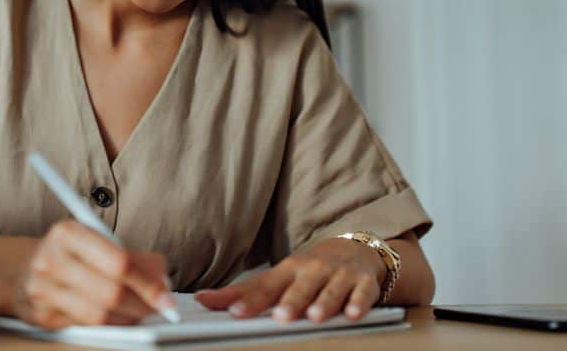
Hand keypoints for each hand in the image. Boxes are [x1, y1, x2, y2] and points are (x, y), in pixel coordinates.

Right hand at [10, 220, 175, 327]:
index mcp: (67, 233)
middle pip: (110, 292)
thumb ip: (132, 257)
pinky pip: (86, 326)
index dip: (148, 283)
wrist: (24, 269)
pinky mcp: (41, 315)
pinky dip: (110, 325)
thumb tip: (163, 277)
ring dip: (128, 318)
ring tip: (140, 313)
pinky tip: (119, 318)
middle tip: (158, 307)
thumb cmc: (70, 254)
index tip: (166, 296)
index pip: (119, 262)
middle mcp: (50, 259)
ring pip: (99, 315)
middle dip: (142, 304)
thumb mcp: (97, 241)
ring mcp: (42, 290)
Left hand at [194, 238, 383, 321]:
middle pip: (300, 287)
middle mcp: (312, 271)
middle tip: (280, 316)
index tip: (235, 312)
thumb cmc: (309, 270)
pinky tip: (352, 314)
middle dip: (290, 301)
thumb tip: (203, 299)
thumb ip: (245, 292)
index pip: (266, 287)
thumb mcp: (279, 277)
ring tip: (313, 316)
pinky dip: (358, 302)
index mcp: (288, 271)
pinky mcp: (363, 282)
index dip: (250, 300)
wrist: (355, 250)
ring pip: (330, 290)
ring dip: (323, 302)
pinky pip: (362, 293)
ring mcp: (339, 275)